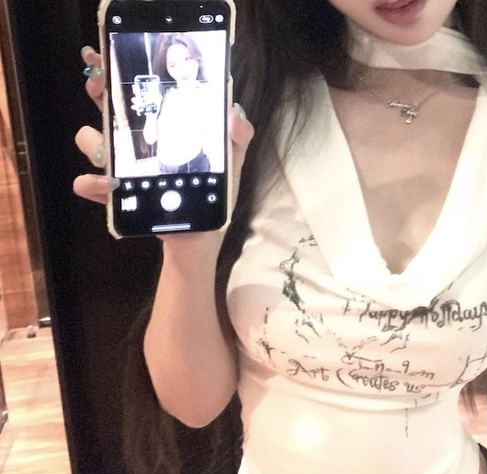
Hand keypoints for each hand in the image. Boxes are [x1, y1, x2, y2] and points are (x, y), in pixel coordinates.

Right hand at [73, 46, 253, 241]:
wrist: (199, 241)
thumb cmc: (213, 200)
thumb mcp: (230, 167)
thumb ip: (237, 139)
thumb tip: (234, 111)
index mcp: (164, 131)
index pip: (140, 97)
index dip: (124, 76)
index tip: (115, 61)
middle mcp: (138, 145)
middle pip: (108, 110)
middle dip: (99, 93)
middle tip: (99, 86)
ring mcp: (122, 169)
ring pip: (92, 142)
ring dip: (95, 144)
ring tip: (111, 154)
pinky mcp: (116, 197)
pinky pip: (90, 186)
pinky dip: (92, 185)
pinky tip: (102, 186)